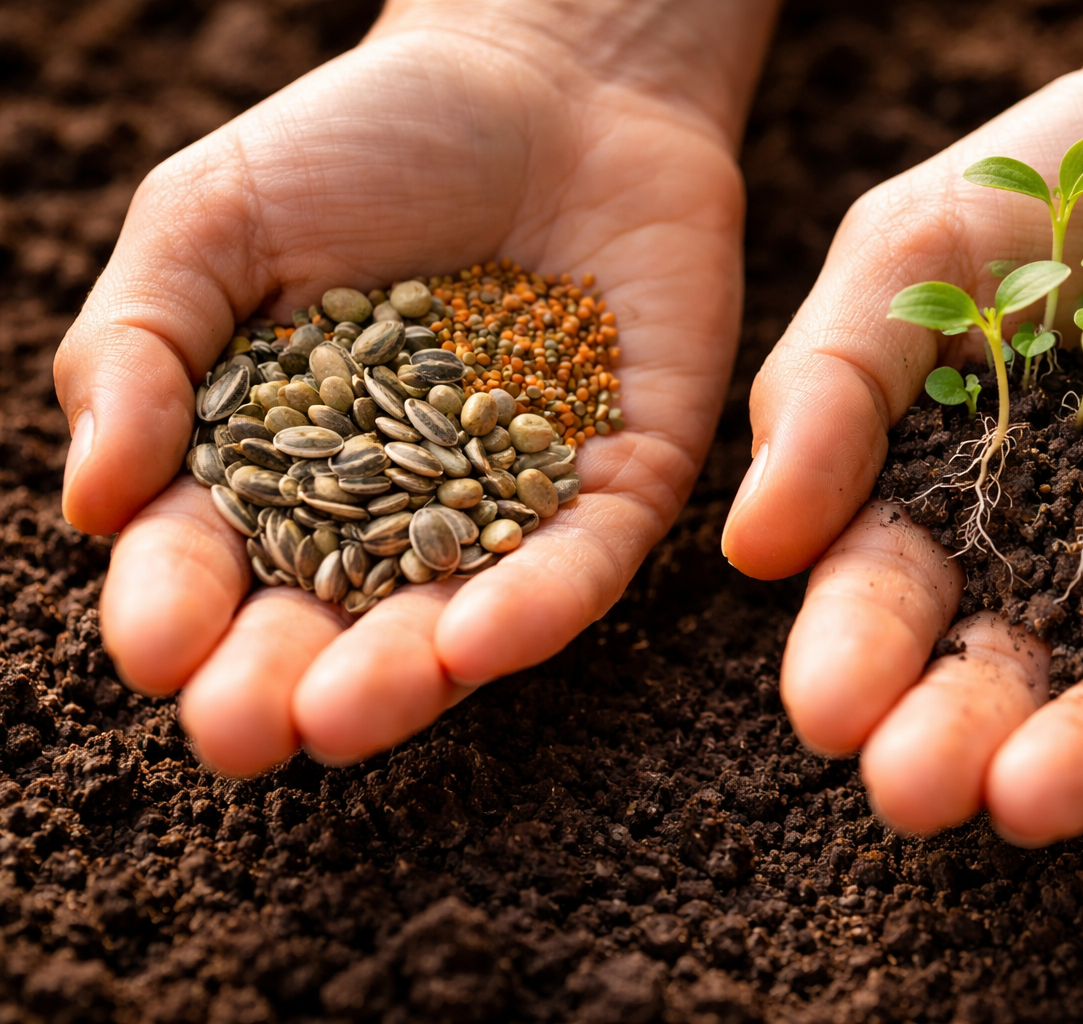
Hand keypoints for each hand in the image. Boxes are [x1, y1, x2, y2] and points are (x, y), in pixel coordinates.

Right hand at [56, 0, 775, 774]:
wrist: (551, 81)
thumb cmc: (366, 143)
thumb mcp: (214, 220)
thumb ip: (142, 344)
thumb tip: (94, 498)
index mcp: (277, 465)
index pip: (212, 558)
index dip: (177, 608)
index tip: (158, 649)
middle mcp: (392, 510)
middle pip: (329, 621)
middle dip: (283, 682)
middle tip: (248, 732)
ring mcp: (511, 507)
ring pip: (454, 618)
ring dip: (403, 677)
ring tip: (347, 716)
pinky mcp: (620, 486)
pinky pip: (581, 563)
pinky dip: (535, 604)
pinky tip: (481, 642)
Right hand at [722, 0, 1082, 842]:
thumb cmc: (1058, 174)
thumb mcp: (912, 250)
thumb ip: (829, 386)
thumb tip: (748, 547)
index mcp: (949, 501)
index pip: (889, 597)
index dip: (856, 655)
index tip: (827, 711)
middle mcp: (1068, 557)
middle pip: (1006, 667)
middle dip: (958, 734)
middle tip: (918, 789)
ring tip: (1032, 799)